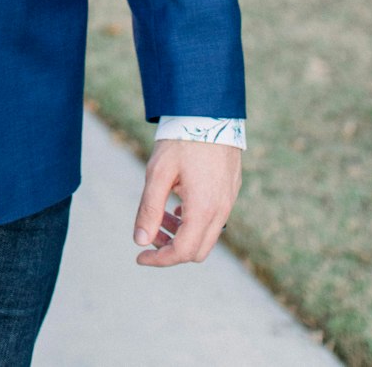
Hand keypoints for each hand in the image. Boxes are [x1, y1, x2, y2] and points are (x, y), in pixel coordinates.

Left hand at [132, 140, 240, 266]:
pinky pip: (215, 220)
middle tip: (150, 232)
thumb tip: (140, 241)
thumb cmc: (182, 139)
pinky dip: (195, 223)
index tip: (140, 256)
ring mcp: (229, 201)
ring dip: (182, 235)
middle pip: (197, 251)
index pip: (182, 252)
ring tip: (162, 216)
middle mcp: (221, 210)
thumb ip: (149, 208)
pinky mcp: (231, 191)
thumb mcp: (158, 172)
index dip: (159, 260)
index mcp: (203, 209)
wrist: (210, 111)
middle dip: (171, 249)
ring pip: (207, 237)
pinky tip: (179, 205)